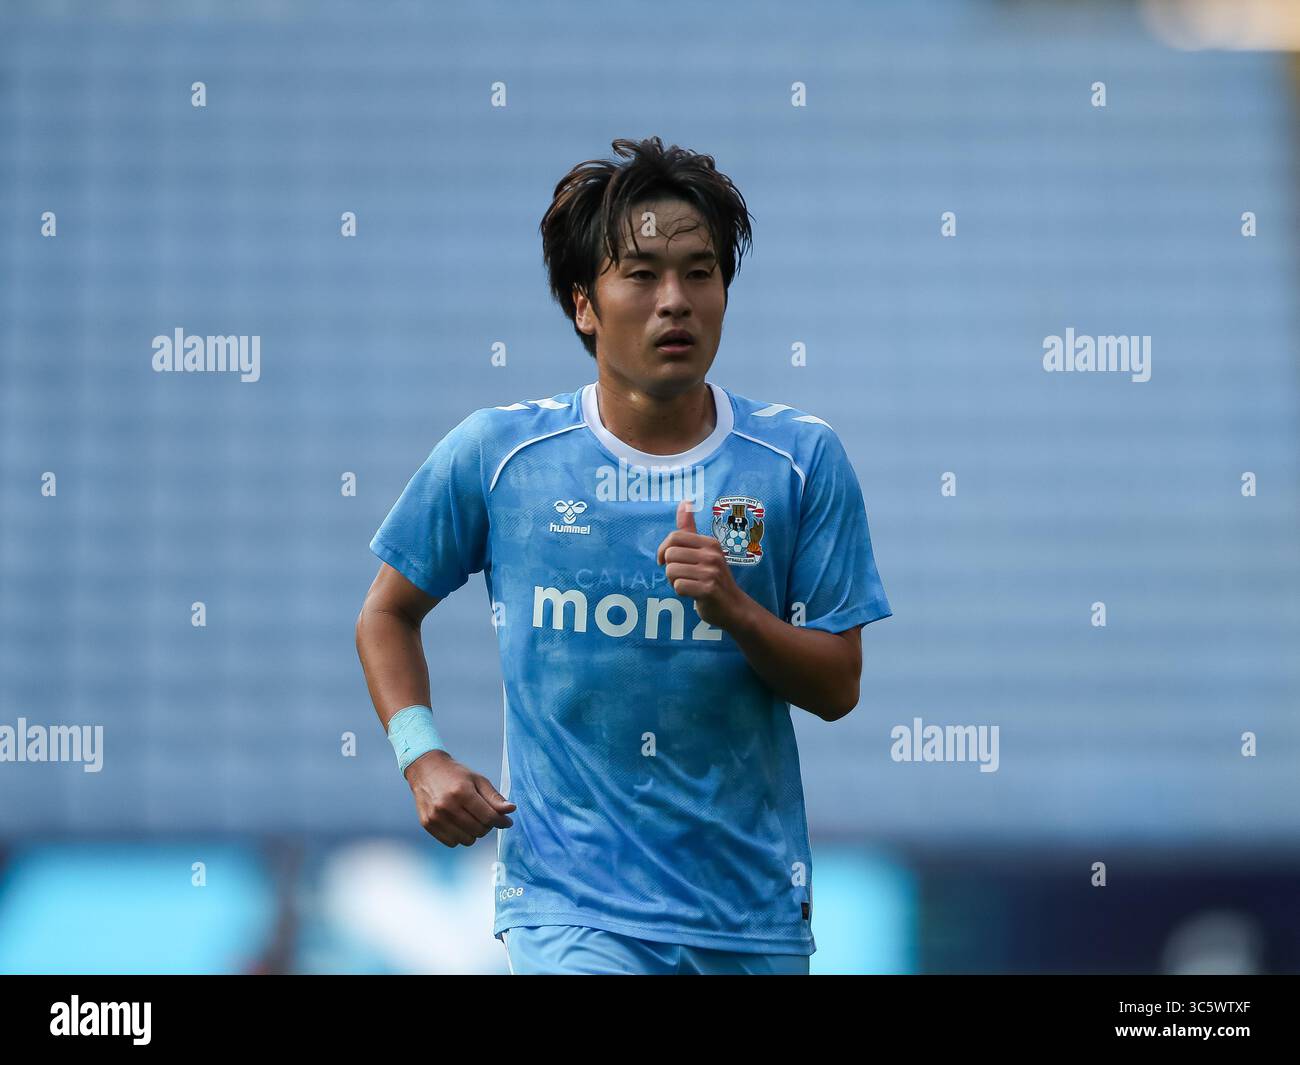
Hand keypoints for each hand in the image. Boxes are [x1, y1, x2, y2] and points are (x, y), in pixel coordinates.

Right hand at [404, 749, 514, 846]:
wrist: (426, 770)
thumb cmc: (456, 775)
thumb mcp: (478, 780)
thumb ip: (494, 797)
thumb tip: (511, 810)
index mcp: (462, 792)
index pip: (488, 817)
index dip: (501, 821)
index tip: (506, 822)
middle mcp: (447, 806)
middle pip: (479, 830)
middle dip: (488, 826)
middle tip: (486, 816)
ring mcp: (435, 817)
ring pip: (467, 840)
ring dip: (474, 833)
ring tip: (471, 819)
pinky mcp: (427, 824)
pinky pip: (452, 843)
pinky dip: (460, 837)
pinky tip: (459, 823)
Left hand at [655, 497, 750, 629]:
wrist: (734, 607)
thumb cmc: (714, 578)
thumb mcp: (705, 551)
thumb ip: (691, 529)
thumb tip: (684, 501)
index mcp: (710, 543)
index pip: (674, 537)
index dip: (663, 550)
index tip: (664, 561)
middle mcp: (712, 554)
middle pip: (670, 555)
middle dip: (670, 568)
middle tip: (683, 576)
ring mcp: (711, 572)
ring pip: (671, 571)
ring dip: (674, 581)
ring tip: (689, 584)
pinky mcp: (708, 589)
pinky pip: (678, 586)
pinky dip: (681, 592)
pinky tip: (693, 594)